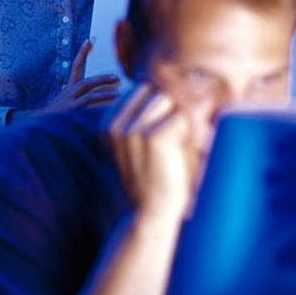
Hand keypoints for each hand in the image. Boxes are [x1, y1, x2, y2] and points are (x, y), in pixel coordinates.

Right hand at [9, 41, 120, 122]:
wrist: (37, 126)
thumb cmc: (55, 118)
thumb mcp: (67, 106)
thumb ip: (80, 100)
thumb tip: (99, 97)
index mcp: (68, 89)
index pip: (75, 67)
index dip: (82, 53)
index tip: (88, 41)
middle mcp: (68, 93)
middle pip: (87, 82)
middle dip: (102, 78)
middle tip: (117, 77)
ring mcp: (69, 102)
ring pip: (88, 93)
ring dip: (104, 93)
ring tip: (118, 94)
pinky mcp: (70, 111)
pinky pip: (87, 106)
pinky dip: (98, 107)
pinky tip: (109, 109)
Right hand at [108, 84, 198, 223]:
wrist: (151, 215)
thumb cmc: (151, 176)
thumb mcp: (138, 142)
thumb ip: (144, 114)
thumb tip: (169, 79)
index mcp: (107, 122)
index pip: (141, 89)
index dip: (160, 107)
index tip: (162, 135)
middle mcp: (115, 123)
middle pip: (156, 90)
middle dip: (170, 108)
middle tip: (173, 140)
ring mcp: (132, 129)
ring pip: (170, 99)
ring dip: (180, 119)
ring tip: (177, 146)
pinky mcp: (153, 136)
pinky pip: (182, 116)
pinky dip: (188, 133)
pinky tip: (181, 154)